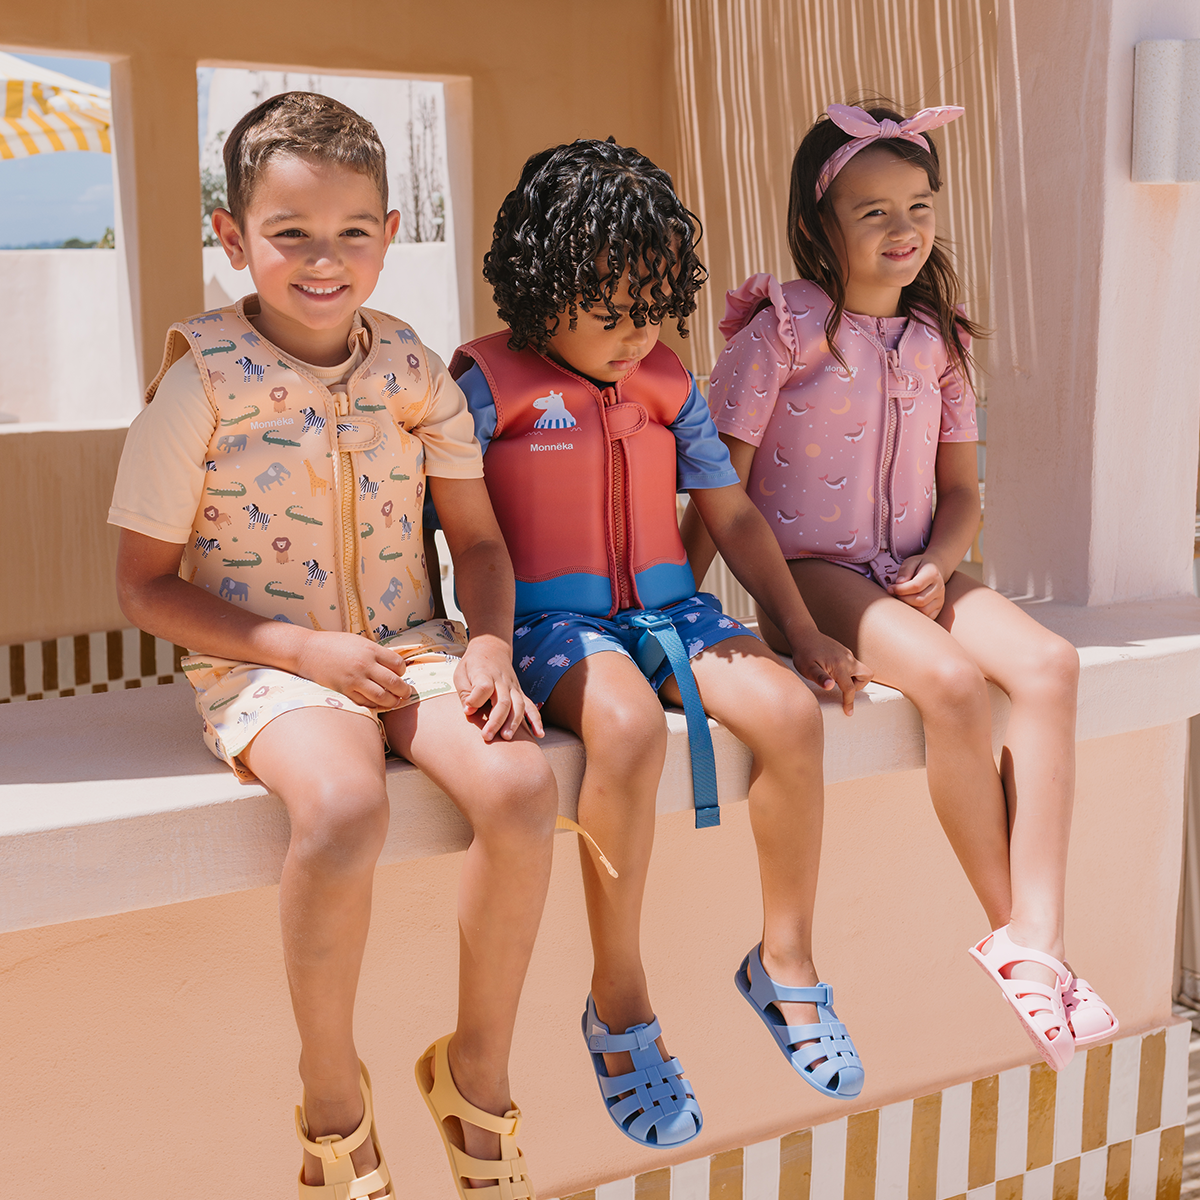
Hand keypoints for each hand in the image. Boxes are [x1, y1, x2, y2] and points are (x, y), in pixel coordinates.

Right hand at [294, 632, 414, 709]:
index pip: (398, 664)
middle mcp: (365, 664)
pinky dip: (374, 705)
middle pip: (394, 682)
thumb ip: (375, 652)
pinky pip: (365, 702)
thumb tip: (392, 663)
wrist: (306, 650)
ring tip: (395, 701)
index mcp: (370, 649)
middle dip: (404, 690)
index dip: (402, 671)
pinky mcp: (344, 690)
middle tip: (406, 693)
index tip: (399, 674)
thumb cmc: (332, 644)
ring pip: (382, 697)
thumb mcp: (358, 641)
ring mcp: (354, 679)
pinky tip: (376, 703)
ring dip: (392, 702)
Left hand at [454, 634, 544, 741]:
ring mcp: (513, 686)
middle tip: (487, 737)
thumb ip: (465, 692)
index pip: (484, 687)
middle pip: (502, 701)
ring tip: (507, 737)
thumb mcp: (461, 674)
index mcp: (484, 673)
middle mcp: (501, 680)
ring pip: (518, 705)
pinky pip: (530, 706)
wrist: (491, 648)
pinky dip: (536, 720)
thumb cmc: (472, 665)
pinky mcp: (519, 692)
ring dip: (513, 722)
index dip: (476, 699)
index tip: (467, 710)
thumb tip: (469, 710)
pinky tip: (539, 733)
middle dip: (496, 721)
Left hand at [789, 628, 871, 714]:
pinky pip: (851, 664)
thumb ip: (819, 678)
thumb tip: (830, 686)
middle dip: (859, 685)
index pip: (850, 688)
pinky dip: (846, 671)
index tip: (848, 713)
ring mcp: (847, 654)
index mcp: (839, 666)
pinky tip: (830, 671)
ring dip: (852, 678)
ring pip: (860, 669)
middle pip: (866, 675)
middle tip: (842, 687)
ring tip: (834, 679)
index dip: (849, 702)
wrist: (803, 634)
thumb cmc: (803, 653)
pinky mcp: (843, 651)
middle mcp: (847, 659)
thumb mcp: (807, 669)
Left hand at [889, 556, 946, 618]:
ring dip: (908, 608)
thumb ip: (904, 570)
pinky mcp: (938, 607)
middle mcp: (939, 587)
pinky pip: (927, 616)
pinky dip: (915, 614)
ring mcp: (940, 599)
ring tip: (900, 600)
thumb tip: (899, 583)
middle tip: (894, 595)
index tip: (890, 589)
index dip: (901, 589)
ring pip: (924, 610)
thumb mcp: (911, 561)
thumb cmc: (919, 566)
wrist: (934, 570)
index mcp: (932, 574)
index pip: (916, 586)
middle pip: (920, 600)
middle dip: (903, 599)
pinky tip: (907, 606)